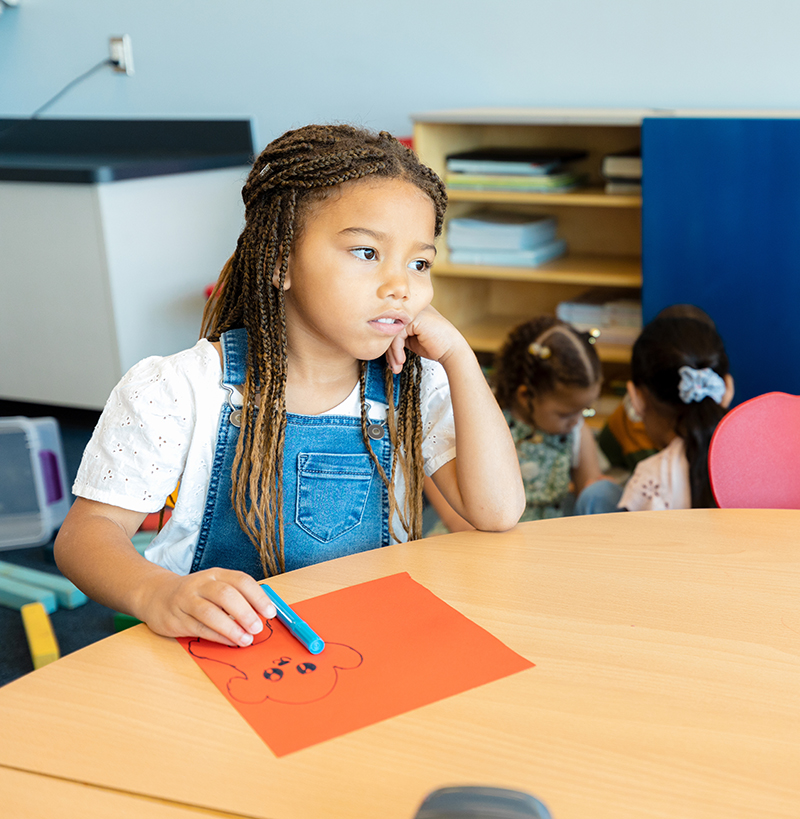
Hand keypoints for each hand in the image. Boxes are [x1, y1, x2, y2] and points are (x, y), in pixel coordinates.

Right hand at [138, 568, 277, 646]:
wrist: (156, 595)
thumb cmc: (195, 594)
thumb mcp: (216, 587)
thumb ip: (237, 598)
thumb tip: (262, 615)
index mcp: (216, 574)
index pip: (241, 580)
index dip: (258, 596)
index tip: (270, 612)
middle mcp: (201, 584)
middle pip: (225, 594)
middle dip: (245, 612)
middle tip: (258, 627)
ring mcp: (186, 601)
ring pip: (210, 613)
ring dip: (231, 628)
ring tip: (246, 640)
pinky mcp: (176, 619)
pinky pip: (199, 628)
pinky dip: (217, 636)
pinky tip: (230, 642)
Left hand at [386, 305, 469, 373]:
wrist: (452, 351)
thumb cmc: (435, 347)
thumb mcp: (411, 340)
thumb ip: (398, 336)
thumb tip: (379, 341)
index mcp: (411, 312)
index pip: (391, 326)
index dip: (389, 346)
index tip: (391, 362)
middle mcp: (412, 309)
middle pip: (389, 328)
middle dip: (389, 351)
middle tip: (392, 366)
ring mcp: (414, 312)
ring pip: (391, 332)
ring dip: (392, 353)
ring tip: (396, 366)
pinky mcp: (415, 318)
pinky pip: (396, 335)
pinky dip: (396, 350)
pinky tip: (401, 360)